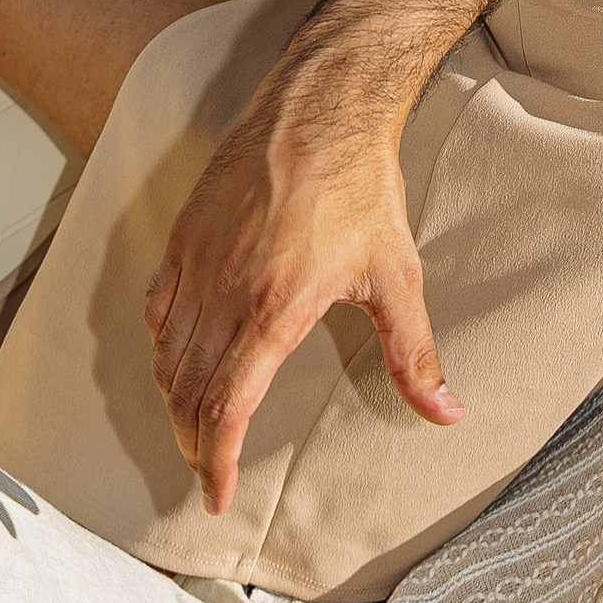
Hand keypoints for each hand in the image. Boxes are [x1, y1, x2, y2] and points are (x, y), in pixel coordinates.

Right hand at [144, 57, 458, 516]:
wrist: (321, 107)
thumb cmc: (362, 187)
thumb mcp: (397, 275)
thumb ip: (414, 354)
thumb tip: (445, 412)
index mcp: (274, 308)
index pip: (227, 407)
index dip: (217, 461)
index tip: (217, 495)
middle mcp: (224, 290)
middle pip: (188, 392)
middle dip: (194, 442)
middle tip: (207, 469)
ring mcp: (197, 260)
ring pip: (166, 355)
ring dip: (176, 401)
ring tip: (195, 427)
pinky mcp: (183, 234)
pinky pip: (157, 307)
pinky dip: (161, 347)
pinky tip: (178, 359)